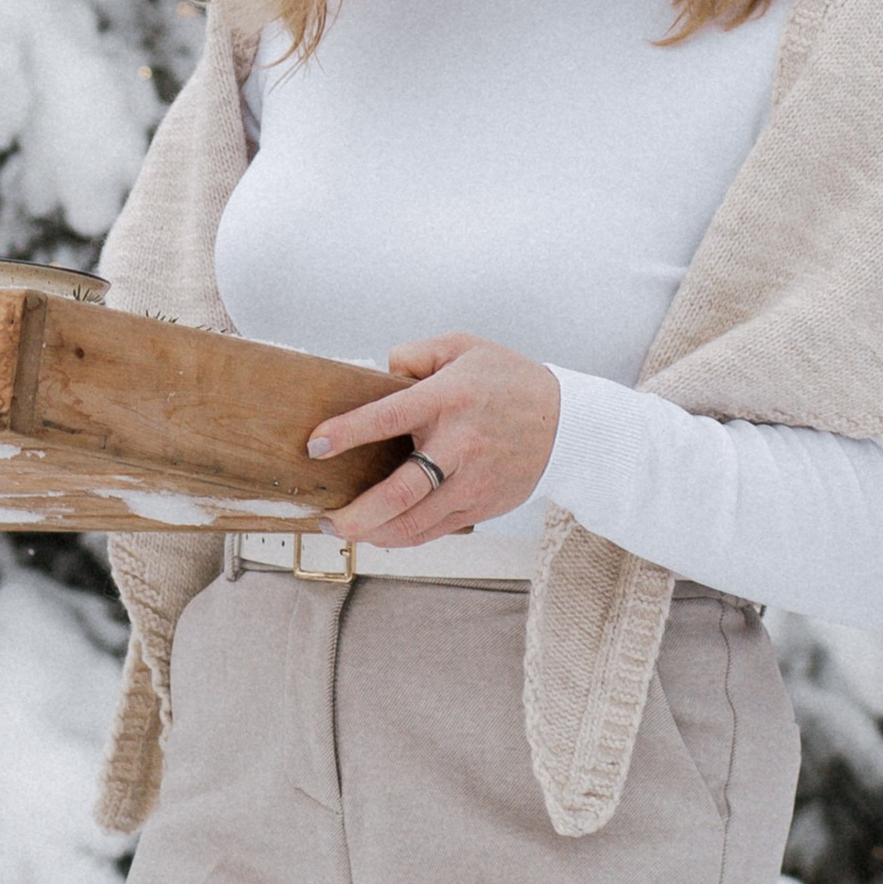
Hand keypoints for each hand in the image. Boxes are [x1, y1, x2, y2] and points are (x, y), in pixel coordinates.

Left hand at [310, 334, 560, 548]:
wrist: (566, 423)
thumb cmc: (509, 381)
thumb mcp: (463, 347)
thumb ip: (415, 355)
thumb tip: (380, 374)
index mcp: (448, 398)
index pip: (387, 416)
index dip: (347, 432)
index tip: (315, 446)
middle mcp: (459, 444)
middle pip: (399, 492)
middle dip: (355, 513)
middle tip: (325, 518)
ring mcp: (472, 481)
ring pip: (414, 522)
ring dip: (372, 533)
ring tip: (344, 529)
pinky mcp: (482, 505)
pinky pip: (435, 530)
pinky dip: (402, 537)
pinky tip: (381, 533)